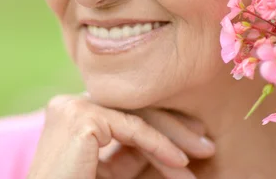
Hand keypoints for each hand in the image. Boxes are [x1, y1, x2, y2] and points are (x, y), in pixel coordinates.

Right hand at [27, 95, 214, 178]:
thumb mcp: (111, 172)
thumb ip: (132, 155)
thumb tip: (175, 144)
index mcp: (72, 115)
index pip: (125, 113)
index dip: (160, 127)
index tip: (191, 144)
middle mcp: (69, 104)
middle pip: (132, 109)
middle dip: (173, 127)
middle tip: (206, 145)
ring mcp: (73, 106)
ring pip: (136, 114)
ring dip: (173, 137)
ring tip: (203, 153)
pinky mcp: (80, 116)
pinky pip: (132, 128)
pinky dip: (160, 145)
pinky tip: (180, 161)